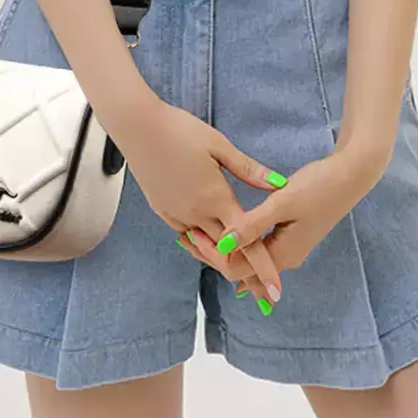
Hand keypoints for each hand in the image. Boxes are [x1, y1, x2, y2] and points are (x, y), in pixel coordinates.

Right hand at [116, 95, 288, 297]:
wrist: (138, 127)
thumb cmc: (180, 130)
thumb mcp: (219, 146)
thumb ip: (249, 170)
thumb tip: (279, 183)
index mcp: (215, 199)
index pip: (246, 241)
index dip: (264, 267)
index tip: (277, 291)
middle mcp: (196, 214)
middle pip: (226, 255)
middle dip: (247, 272)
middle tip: (264, 290)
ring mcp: (177, 215)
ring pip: (204, 248)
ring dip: (222, 257)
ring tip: (239, 266)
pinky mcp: (163, 211)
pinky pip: (187, 235)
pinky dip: (201, 242)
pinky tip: (209, 239)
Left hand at [176, 148, 386, 308]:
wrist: (349, 177)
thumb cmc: (317, 186)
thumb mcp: (282, 203)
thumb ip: (252, 225)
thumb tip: (223, 246)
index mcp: (282, 253)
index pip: (237, 270)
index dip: (211, 256)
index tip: (189, 235)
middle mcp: (285, 258)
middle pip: (241, 270)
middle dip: (213, 256)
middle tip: (185, 237)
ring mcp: (288, 248)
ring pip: (249, 260)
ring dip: (224, 251)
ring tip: (197, 234)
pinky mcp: (289, 235)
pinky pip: (257, 249)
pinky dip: (238, 244)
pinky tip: (224, 230)